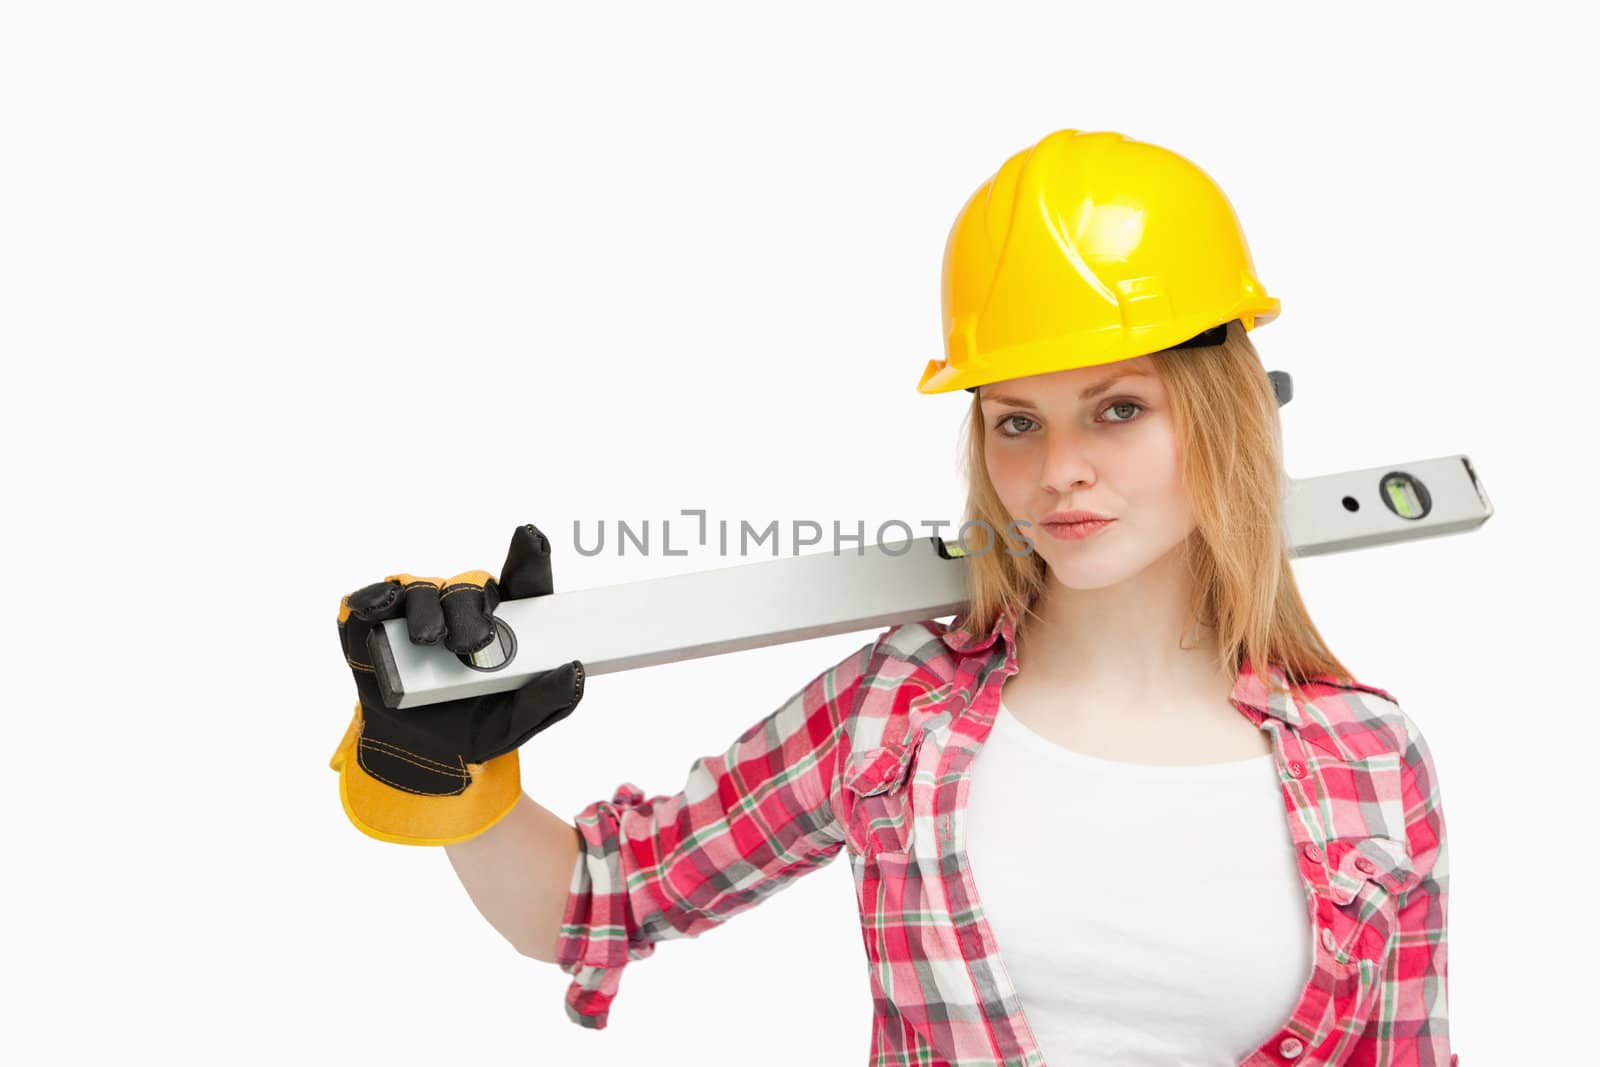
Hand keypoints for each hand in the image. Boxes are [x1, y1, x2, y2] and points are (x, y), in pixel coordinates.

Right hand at [329, 523, 585, 845]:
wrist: (414, 753)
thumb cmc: (472, 728)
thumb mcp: (514, 724)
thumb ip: (548, 701)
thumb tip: (576, 672)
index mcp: (505, 625)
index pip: (524, 583)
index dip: (530, 557)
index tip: (530, 537)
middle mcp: (464, 609)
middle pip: (473, 589)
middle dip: (471, 612)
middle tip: (472, 644)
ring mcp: (421, 609)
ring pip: (426, 590)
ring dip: (427, 611)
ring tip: (427, 639)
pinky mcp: (379, 618)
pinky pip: (378, 596)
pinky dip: (376, 599)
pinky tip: (377, 609)